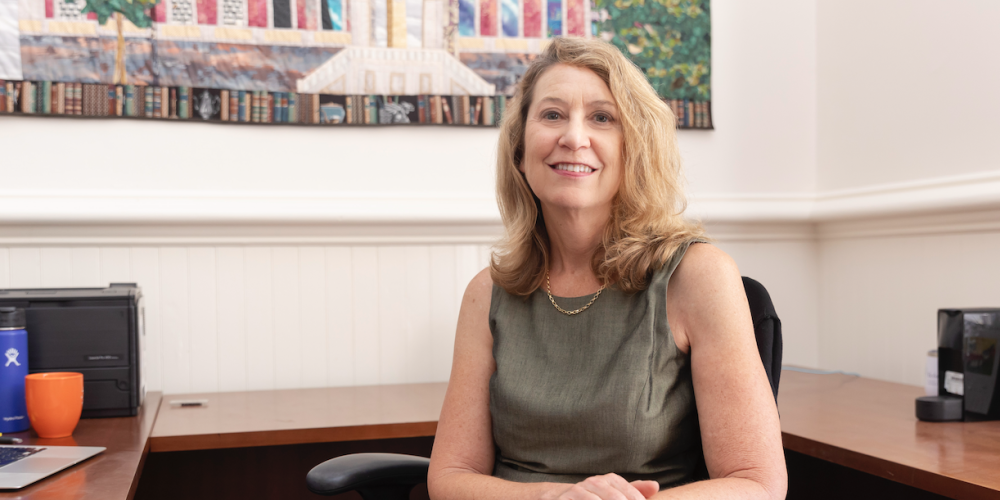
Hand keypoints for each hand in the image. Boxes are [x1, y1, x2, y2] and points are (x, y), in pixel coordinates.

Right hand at [544, 473, 659, 499]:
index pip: (631, 494)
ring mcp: (579, 490)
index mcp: (610, 480)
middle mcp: (595, 482)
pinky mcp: (565, 499)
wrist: (560, 496)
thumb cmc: (593, 496)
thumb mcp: (613, 491)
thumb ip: (634, 490)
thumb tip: (656, 486)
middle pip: (616, 499)